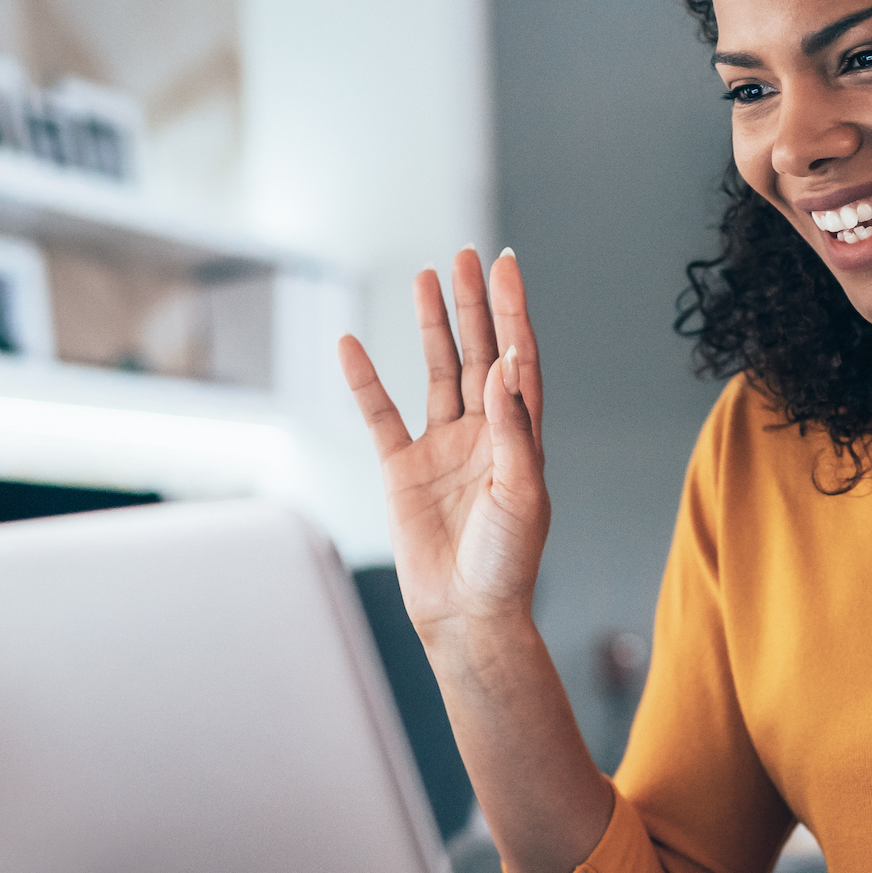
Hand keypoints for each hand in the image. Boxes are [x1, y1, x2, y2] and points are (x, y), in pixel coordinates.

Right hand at [337, 249, 547, 641]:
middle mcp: (483, 434)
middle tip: (464, 256)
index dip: (514, 312)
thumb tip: (503, 362)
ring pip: (435, 372)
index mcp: (520, 437)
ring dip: (431, 326)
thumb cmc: (507, 562)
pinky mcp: (402, 470)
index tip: (507, 266)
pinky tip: (350, 344)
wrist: (467, 615)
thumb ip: (511, 426)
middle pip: (477, 353)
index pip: (518, 359)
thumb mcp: (521, 492)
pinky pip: (380, 415)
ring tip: (426, 277)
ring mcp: (441, 449)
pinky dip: (364, 380)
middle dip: (473, 305)